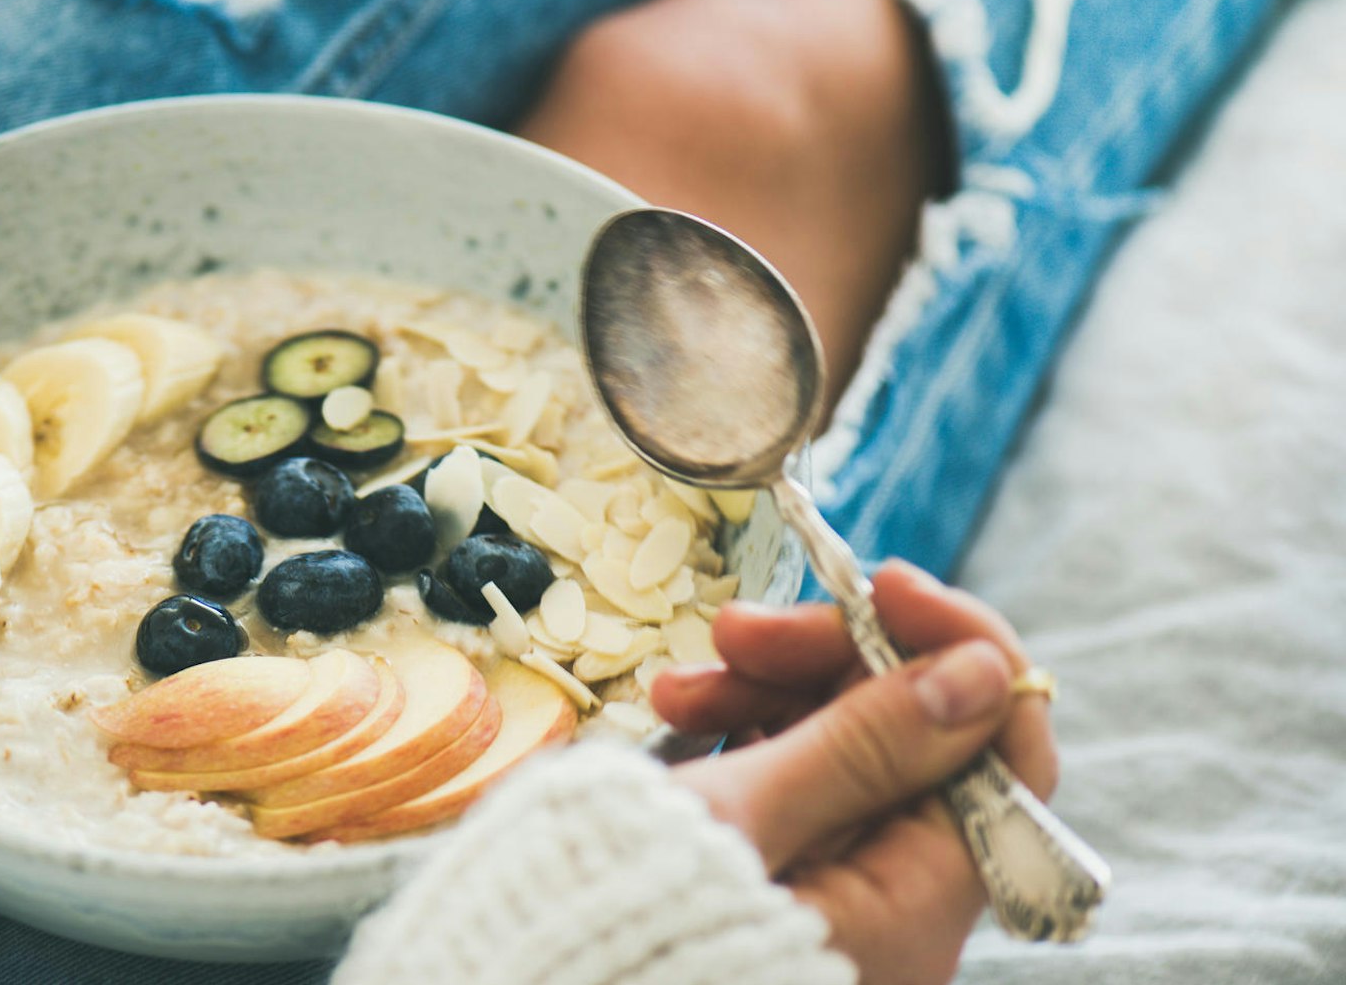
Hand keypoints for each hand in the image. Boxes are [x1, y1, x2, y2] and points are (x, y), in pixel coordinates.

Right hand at [655, 561, 1057, 984]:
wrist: (524, 981)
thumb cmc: (623, 919)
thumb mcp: (739, 819)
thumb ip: (861, 744)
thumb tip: (981, 673)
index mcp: (912, 910)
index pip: (1005, 754)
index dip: (955, 649)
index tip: (880, 583)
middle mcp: (893, 912)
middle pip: (916, 742)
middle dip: (830, 664)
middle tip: (734, 628)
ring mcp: (836, 900)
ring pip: (848, 753)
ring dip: (770, 692)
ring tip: (676, 688)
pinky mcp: (780, 884)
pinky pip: (794, 787)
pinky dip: (744, 737)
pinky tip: (679, 715)